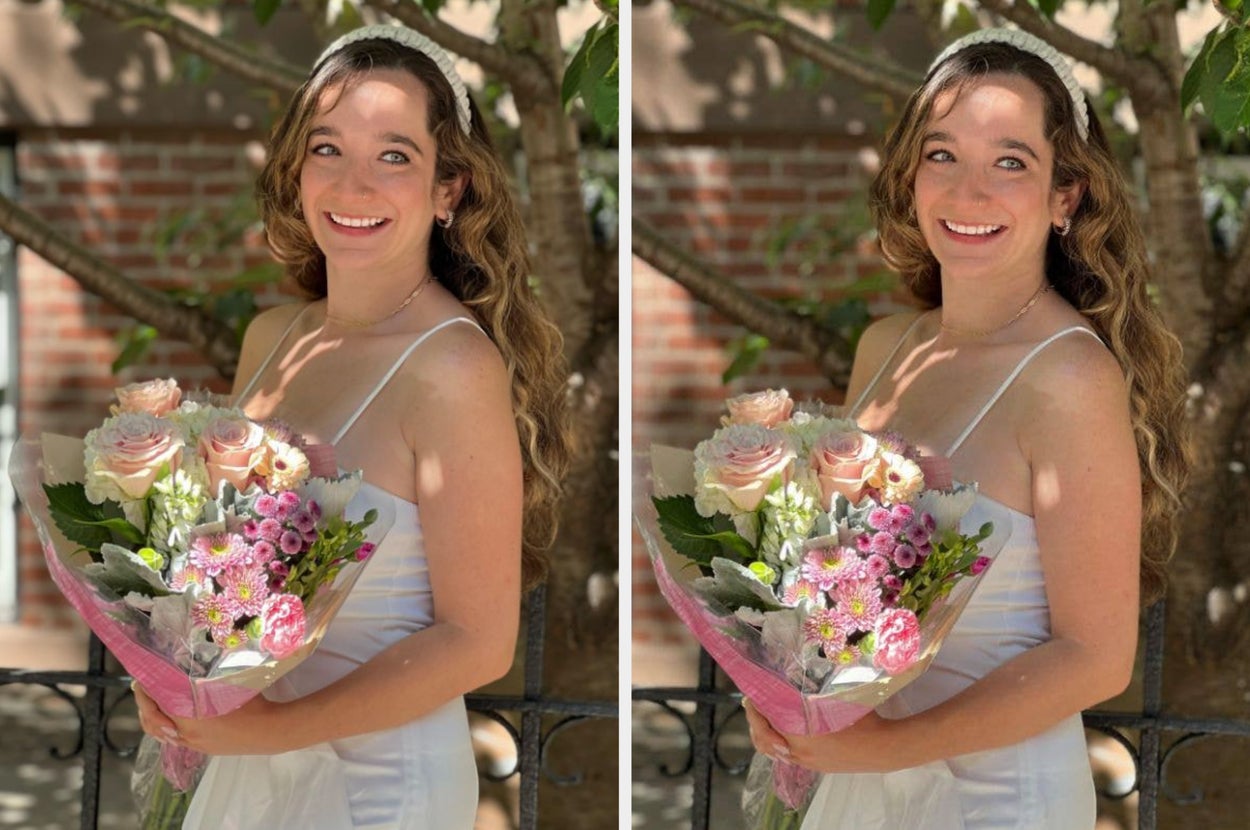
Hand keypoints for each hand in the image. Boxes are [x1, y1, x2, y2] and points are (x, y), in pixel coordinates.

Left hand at [132, 682, 293, 755]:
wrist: (270, 731)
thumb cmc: (252, 703)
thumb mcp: (229, 683)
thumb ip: (206, 676)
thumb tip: (190, 659)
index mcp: (192, 717)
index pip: (157, 705)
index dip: (145, 692)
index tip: (140, 678)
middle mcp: (187, 734)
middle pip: (152, 722)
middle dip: (143, 705)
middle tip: (142, 688)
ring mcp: (194, 744)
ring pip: (161, 734)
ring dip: (152, 718)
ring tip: (151, 703)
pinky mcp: (201, 749)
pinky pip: (174, 739)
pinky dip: (165, 728)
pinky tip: (169, 718)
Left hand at [744, 699, 904, 773]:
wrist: (883, 749)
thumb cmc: (862, 719)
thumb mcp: (836, 699)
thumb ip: (812, 691)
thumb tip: (794, 674)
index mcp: (802, 734)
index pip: (766, 721)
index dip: (754, 708)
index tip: (749, 694)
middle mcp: (799, 752)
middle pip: (763, 739)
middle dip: (754, 721)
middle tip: (752, 703)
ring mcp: (806, 762)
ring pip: (772, 751)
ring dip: (764, 734)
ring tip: (762, 718)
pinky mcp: (813, 767)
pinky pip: (785, 757)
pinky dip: (776, 744)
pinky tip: (781, 732)